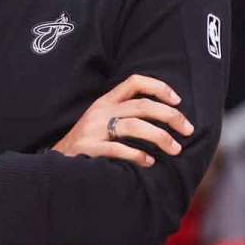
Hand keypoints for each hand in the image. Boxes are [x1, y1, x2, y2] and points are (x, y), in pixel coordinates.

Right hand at [52, 74, 193, 166]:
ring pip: (134, 126)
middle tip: (188, 130)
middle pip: (142, 106)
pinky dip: (137, 155)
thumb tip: (164, 116)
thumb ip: (125, 114)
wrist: (56, 161)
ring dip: (160, 137)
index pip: (134, 82)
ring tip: (175, 149)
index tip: (177, 101)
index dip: (159, 87)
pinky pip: (118, 149)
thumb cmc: (87, 142)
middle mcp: (100, 111)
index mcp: (106, 101)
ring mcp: (94, 129)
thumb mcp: (101, 120)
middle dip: (171, 116)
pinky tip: (149, 162)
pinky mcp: (89, 148)